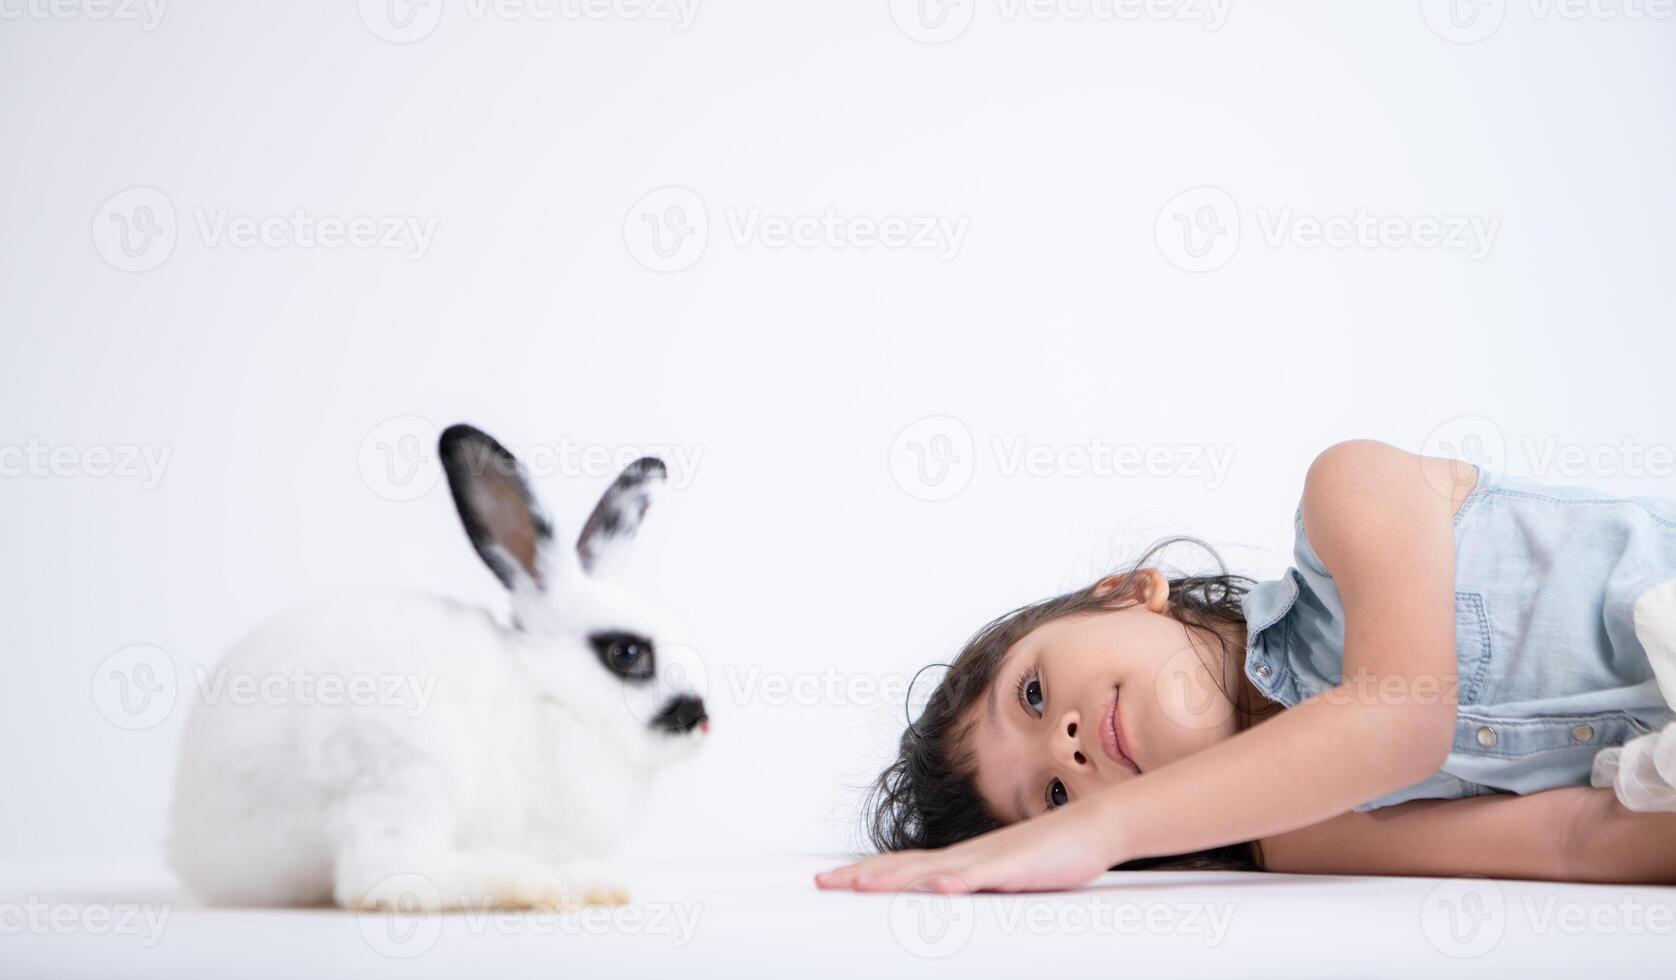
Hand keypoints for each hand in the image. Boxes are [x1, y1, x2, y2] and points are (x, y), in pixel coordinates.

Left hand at [814, 799, 1119, 893]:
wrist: (1092, 827)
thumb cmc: (1049, 854)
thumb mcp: (1003, 878)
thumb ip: (975, 887)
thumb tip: (945, 901)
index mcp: (961, 859)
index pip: (903, 866)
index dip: (866, 873)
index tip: (832, 881)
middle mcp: (966, 856)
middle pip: (904, 866)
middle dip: (862, 875)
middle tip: (822, 883)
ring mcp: (989, 860)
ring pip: (933, 870)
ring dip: (895, 877)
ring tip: (861, 885)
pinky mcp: (1016, 868)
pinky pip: (983, 876)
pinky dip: (959, 882)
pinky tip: (938, 888)